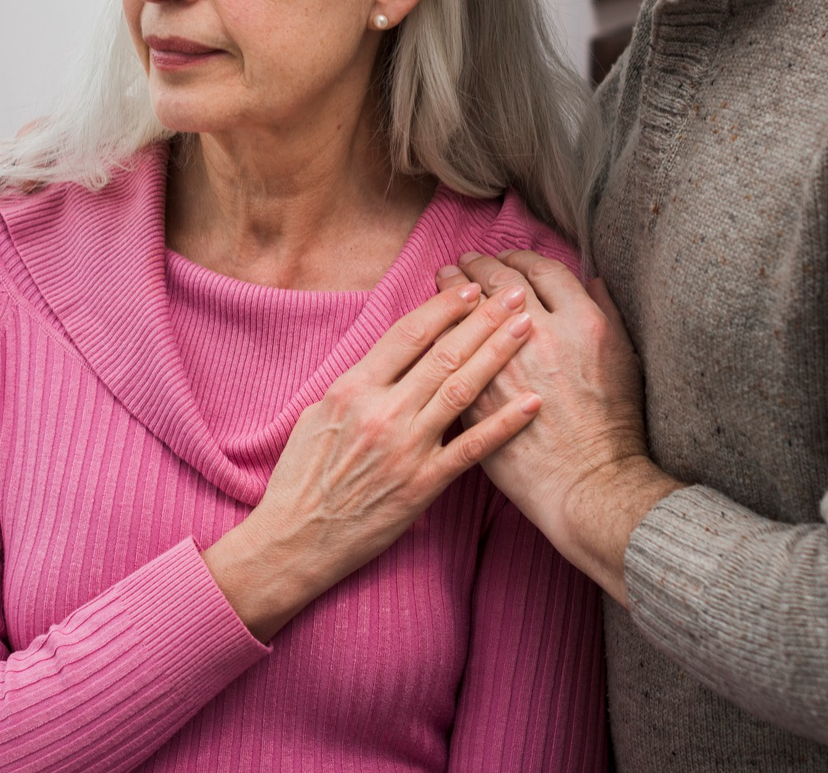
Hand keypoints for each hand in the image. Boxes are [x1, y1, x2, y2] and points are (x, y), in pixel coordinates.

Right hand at [203, 281, 540, 639]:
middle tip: (514, 294)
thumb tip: (387, 359)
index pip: (408, 334)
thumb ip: (356, 385)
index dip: (444, 307)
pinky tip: (531, 402)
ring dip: (498, 355)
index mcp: (353, 389)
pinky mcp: (423, 485)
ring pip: (461, 391)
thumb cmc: (301, 477)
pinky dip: (504, 424)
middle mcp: (382, 412)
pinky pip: (471, 449)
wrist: (295, 539)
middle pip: (443, 354)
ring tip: (526, 327)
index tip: (471, 288)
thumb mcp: (316, 415)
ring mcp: (406, 449)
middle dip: (484, 319)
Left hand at [439, 252, 685, 603]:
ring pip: (468, 313)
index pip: (541, 271)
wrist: (589, 483)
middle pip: (499, 283)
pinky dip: (440, 333)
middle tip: (465, 260)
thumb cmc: (613, 427)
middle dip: (478, 266)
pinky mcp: (478, 398)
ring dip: (452, 291)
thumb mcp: (624, 360)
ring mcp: (504, 368)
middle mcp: (541, 336)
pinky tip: (434, 326)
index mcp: (581, 323)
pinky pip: (450, 355)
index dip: (520, 258)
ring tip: (442, 277)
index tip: (507, 258)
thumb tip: (591, 280)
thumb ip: (606, 313)